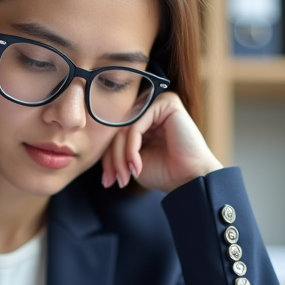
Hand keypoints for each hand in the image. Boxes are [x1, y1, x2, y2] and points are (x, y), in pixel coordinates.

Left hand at [101, 93, 222, 193]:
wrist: (190, 180)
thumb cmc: (166, 172)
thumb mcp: (131, 161)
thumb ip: (116, 148)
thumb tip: (94, 146)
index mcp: (143, 121)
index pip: (116, 134)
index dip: (108, 158)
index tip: (107, 181)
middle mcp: (150, 109)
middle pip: (117, 130)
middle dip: (112, 159)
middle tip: (113, 180)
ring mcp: (158, 104)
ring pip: (124, 128)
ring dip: (120, 156)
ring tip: (125, 176)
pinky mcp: (167, 103)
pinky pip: (136, 124)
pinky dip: (131, 147)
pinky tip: (137, 165)